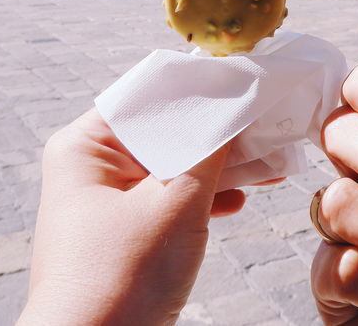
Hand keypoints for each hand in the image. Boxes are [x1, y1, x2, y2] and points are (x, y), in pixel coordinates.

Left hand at [17, 109, 248, 325]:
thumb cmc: (122, 277)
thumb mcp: (175, 202)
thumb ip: (210, 147)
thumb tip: (239, 100)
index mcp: (87, 144)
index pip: (151, 93)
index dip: (204, 86)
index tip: (252, 80)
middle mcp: (91, 165)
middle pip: (166, 128)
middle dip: (221, 130)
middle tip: (271, 122)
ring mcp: (106, 200)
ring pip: (173, 164)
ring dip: (221, 165)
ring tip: (269, 162)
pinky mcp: (124, 231)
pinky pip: (169, 197)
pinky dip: (204, 195)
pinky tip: (241, 198)